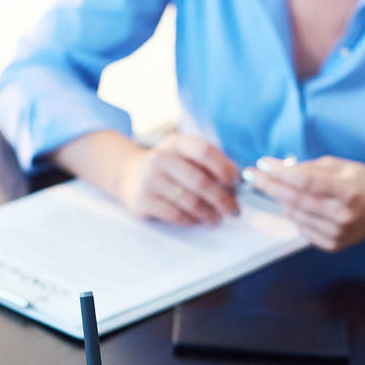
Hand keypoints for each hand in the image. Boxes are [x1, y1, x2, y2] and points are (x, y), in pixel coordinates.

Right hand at [117, 134, 240, 224]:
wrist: (127, 174)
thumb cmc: (167, 166)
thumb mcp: (182, 153)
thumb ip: (207, 162)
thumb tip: (236, 182)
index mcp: (175, 143)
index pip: (205, 152)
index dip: (224, 168)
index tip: (236, 183)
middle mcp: (160, 159)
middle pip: (200, 181)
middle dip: (222, 199)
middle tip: (234, 209)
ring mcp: (149, 181)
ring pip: (189, 201)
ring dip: (209, 213)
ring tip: (218, 218)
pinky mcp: (142, 201)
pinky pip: (175, 214)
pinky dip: (192, 220)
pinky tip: (199, 221)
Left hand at [249, 155, 364, 250]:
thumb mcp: (342, 167)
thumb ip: (309, 167)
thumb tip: (277, 167)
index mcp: (348, 191)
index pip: (305, 182)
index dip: (279, 173)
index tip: (261, 164)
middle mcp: (342, 215)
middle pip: (295, 200)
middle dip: (269, 186)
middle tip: (252, 175)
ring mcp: (337, 233)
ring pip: (295, 215)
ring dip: (280, 200)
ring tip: (274, 187)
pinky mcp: (334, 245)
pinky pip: (302, 228)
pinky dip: (294, 215)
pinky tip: (296, 205)